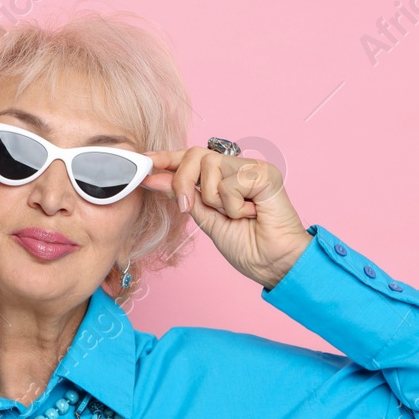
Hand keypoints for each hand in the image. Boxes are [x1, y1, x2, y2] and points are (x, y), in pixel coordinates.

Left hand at [142, 147, 310, 289]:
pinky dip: (234, 206)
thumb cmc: (247, 246)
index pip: (192, 158)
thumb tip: (153, 177)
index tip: (145, 160)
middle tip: (188, 208)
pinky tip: (252, 214)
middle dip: (182, 182)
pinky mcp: (264, 173)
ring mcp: (252, 168)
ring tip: (237, 215)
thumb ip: (183, 196)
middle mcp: (237, 167)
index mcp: (223, 177)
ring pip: (210, 167)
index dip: (168, 158)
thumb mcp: (205, 219)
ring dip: (215, 200)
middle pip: (195, 155)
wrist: (272, 263)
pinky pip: (230, 183)